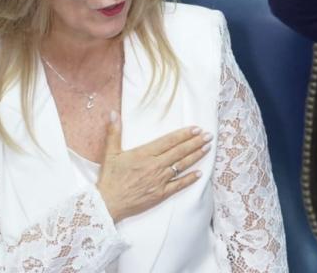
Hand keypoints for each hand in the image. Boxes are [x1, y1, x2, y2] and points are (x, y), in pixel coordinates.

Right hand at [96, 112, 211, 222]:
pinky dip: (190, 179)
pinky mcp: (161, 194)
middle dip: (196, 142)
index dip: (184, 134)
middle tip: (209, 136)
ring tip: (207, 148)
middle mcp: (155, 165)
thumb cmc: (110, 178)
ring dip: (196, 156)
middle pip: (179, 151)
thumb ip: (114, 132)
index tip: (196, 129)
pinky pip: (179, 185)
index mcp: (144, 154)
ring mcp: (159, 180)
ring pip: (182, 166)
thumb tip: (114, 113)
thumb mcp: (110, 153)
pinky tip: (200, 173)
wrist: (108, 204)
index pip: (169, 141)